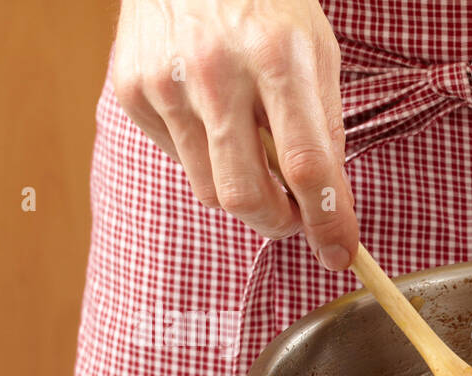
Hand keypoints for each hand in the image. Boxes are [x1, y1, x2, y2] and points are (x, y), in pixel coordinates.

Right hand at [112, 0, 357, 269]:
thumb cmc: (266, 4)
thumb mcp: (317, 53)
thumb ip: (325, 130)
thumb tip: (331, 207)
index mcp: (277, 58)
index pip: (307, 168)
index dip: (328, 223)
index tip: (340, 254)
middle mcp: (216, 71)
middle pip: (246, 196)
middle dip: (278, 223)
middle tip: (294, 217)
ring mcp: (165, 82)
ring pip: (210, 190)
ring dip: (242, 191)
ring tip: (254, 151)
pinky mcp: (131, 90)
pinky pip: (178, 161)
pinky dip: (205, 159)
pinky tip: (213, 119)